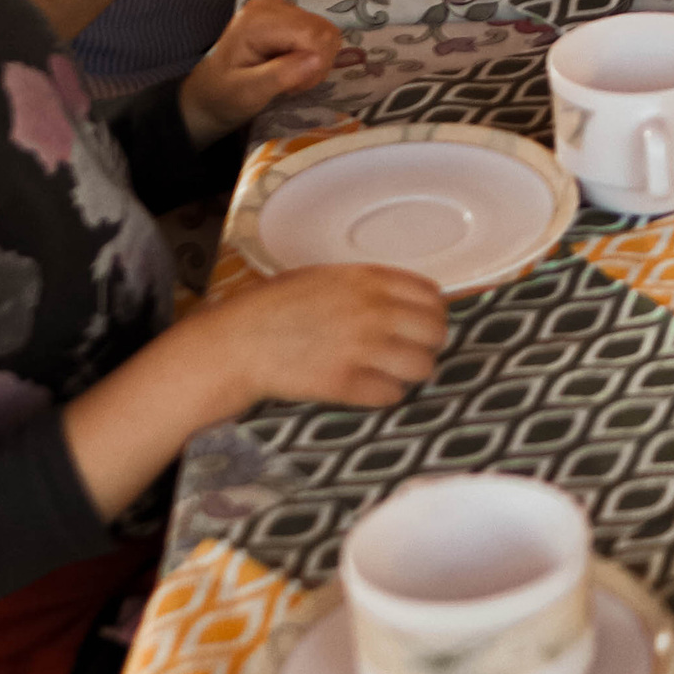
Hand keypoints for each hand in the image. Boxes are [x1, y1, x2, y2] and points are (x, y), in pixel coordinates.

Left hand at [180, 0, 344, 147]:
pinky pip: (319, 34)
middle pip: (324, 31)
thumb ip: (281, 75)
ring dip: (316, 62)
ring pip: (326, 33)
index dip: (315, 64)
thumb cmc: (224, 96)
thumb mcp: (248, 93)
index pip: (315, 34)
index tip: (294, 86)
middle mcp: (271, 6)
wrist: (208, 95)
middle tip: (293, 83)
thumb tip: (319, 58)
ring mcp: (280, 8)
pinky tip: (292, 67)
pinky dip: (313, 56)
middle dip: (317, 63)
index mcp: (258, 20)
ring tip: (290, 77)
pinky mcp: (287, 16)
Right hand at [189, 263, 448, 413]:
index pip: (432, 296)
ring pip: (422, 367)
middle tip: (410, 352)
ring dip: (409, 373)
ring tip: (390, 372)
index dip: (432, 312)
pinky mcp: (347, 383)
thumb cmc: (274, 309)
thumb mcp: (324, 278)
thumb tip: (407, 301)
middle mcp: (372, 311)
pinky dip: (383, 394)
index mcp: (368, 280)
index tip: (423, 323)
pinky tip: (367, 387)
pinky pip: (391, 394)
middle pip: (435, 333)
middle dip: (426, 345)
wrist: (237, 344)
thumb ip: (367, 286)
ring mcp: (361, 348)